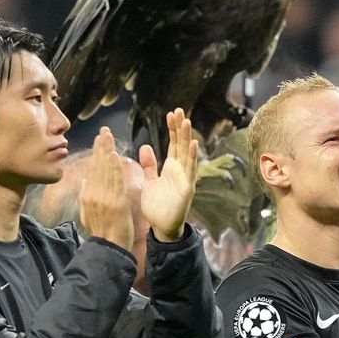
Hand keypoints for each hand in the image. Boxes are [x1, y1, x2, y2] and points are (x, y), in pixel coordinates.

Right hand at [79, 127, 133, 250]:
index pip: (92, 170)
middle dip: (101, 147)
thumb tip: (85, 181)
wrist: (109, 247)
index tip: (99, 139)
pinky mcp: (116, 202)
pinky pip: (115, 181)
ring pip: (106, 171)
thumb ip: (86, 196)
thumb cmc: (102, 232)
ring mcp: (104, 198)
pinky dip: (115, 168)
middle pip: (98, 166)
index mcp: (87, 196)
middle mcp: (93, 194)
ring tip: (109, 137)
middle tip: (104, 131)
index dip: (96, 153)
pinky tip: (115, 156)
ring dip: (108, 152)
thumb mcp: (88, 213)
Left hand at [139, 108, 197, 241]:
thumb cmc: (157, 206)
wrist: (161, 228)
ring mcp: (185, 178)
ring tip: (186, 121)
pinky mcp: (187, 189)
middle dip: (180, 128)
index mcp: (170, 168)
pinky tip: (192, 144)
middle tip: (179, 110)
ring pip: (187, 154)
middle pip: (181, 145)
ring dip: (187, 138)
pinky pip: (190, 171)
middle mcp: (180, 170)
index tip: (170, 114)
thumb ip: (149, 165)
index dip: (172, 129)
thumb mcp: (149, 182)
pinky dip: (191, 157)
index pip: (172, 143)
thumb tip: (146, 147)